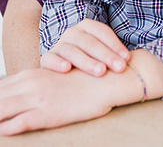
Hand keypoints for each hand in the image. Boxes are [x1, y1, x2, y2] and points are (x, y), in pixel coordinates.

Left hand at [0, 67, 117, 135]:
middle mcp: (30, 84)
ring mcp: (37, 98)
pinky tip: (2, 132)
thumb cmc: (82, 82)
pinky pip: (19, 123)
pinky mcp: (47, 113)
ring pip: (2, 109)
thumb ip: (34, 86)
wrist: (106, 80)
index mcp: (30, 76)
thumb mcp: (53, 80)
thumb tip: (18, 98)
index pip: (0, 87)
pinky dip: (7, 128)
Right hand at [40, 19, 129, 76]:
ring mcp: (59, 45)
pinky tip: (66, 69)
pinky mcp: (47, 58)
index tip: (127, 59)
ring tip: (100, 71)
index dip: (115, 44)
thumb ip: (113, 52)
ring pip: (72, 50)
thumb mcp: (101, 51)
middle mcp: (72, 32)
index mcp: (87, 26)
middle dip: (106, 55)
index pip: (102, 32)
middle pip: (90, 41)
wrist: (63, 65)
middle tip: (119, 68)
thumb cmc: (90, 59)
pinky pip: (49, 58)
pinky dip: (57, 63)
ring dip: (87, 61)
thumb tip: (134, 59)